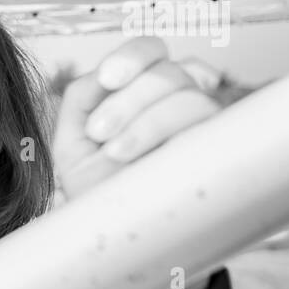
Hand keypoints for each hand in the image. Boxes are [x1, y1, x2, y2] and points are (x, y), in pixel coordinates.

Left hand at [52, 36, 219, 202]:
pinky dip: (160, 131)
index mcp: (144, 92)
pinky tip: (129, 155)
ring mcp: (203, 126)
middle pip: (168, 70)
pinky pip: (202, 122)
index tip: (106, 78)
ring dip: (143, 120)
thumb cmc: (95, 188)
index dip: (134, 55)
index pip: (153, 51)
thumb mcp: (71, 140)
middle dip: (129, 98)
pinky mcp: (217, 149)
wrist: (115, 237)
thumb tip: (102, 73)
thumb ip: (80, 97)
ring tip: (112, 153)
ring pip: (188, 95)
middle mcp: (179, 102)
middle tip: (97, 132)